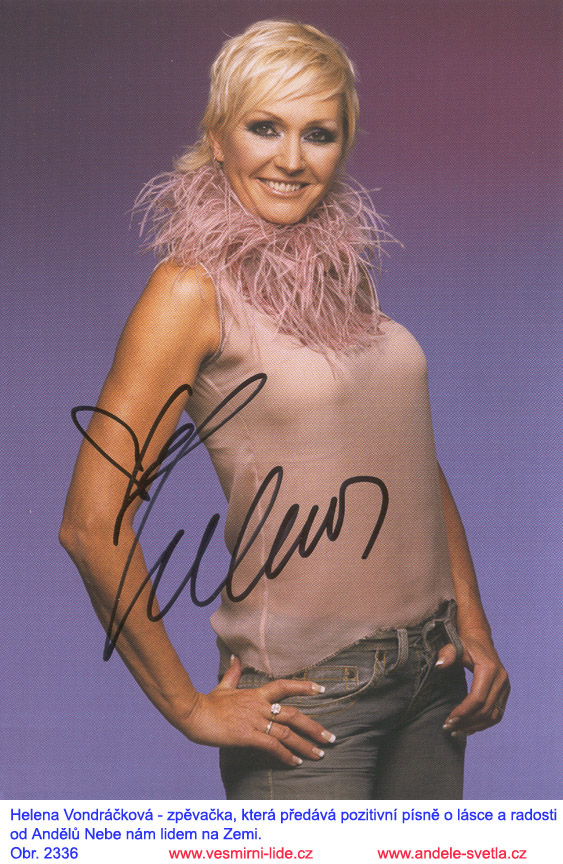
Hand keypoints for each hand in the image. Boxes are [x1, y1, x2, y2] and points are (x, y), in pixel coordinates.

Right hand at [179, 657, 335, 765]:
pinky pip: (272, 746)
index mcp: (256, 694)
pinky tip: (295, 762)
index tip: (321, 690)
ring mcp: (255, 721)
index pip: (284, 686)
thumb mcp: (223, 686)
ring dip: (305, 745)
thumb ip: (233, 673)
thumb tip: (235, 658)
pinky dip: (286, 755)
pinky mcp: (248, 735)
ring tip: (319, 754)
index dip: (304, 687)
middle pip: (294, 714)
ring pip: (287, 733)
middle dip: (314, 727)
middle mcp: (260, 706)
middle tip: (330, 738)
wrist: (193, 713)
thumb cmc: (207, 702)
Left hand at [436, 628, 509, 734]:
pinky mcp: (504, 693)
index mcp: (489, 669)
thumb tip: (439, 665)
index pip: (478, 698)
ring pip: (493, 715)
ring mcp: (505, 687)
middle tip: (449, 728)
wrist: (480, 640)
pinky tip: (469, 728)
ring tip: (457, 731)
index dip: (464, 711)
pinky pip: (497, 713)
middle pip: (486, 709)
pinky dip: (484, 724)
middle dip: (467, 722)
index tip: (449, 719)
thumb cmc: (465, 644)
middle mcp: (501, 680)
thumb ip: (446, 654)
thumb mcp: (454, 645)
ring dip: (476, 726)